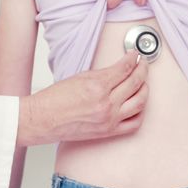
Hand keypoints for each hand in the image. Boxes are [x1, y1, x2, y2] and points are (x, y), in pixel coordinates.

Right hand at [16, 51, 147, 145]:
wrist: (42, 120)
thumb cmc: (54, 100)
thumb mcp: (79, 78)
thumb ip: (102, 74)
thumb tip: (119, 70)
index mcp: (97, 86)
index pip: (124, 68)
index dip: (133, 59)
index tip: (135, 55)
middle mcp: (106, 103)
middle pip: (135, 82)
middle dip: (142, 70)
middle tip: (142, 64)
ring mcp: (109, 119)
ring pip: (140, 102)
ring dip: (145, 89)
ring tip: (143, 83)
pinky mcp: (108, 131)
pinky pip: (134, 123)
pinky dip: (140, 112)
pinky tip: (138, 104)